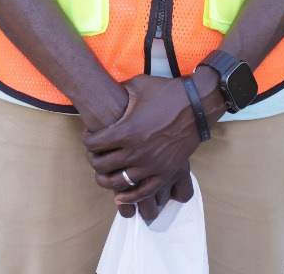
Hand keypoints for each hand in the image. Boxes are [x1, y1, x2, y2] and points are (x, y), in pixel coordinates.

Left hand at [83, 74, 215, 211]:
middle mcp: (136, 151)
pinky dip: (130, 198)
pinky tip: (121, 197)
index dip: (87, 139)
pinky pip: (143, 193)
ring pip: (119, 183)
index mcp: (127, 130)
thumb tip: (105, 90)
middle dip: (93, 159)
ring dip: (107, 179)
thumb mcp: (137, 85)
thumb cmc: (166, 92)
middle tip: (94, 153)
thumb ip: (118, 90)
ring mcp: (151, 165)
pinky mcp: (165, 173)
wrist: (196, 104)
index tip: (89, 136)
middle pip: (102, 165)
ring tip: (104, 172)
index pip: (94, 144)